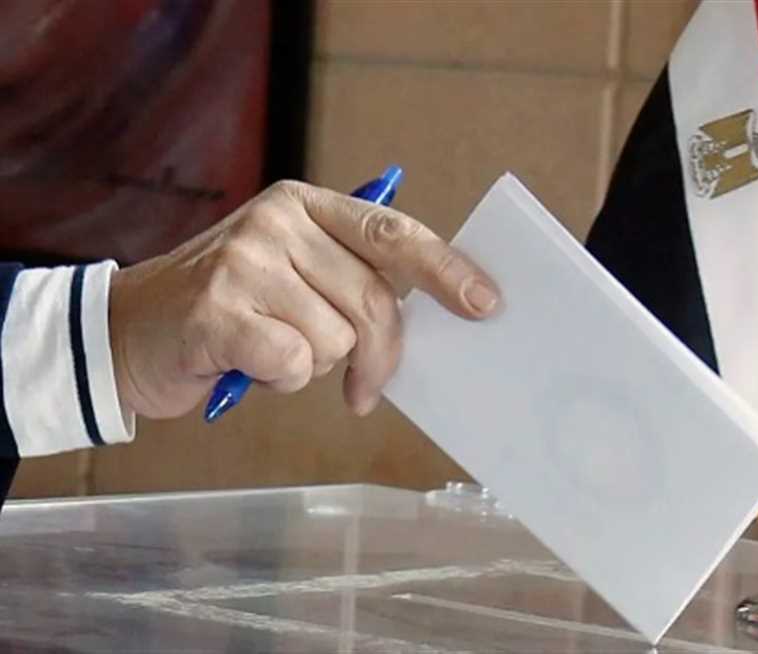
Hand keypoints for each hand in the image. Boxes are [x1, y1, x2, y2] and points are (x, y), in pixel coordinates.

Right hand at [108, 180, 499, 419]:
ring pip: (336, 338)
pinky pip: (294, 362)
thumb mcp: (293, 275)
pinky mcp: (218, 307)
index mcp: (306, 205)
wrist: (127, 331)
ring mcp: (246, 259)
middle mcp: (278, 221)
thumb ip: (352, 280)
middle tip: (365, 388)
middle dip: (379, 356)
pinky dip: (279, 379)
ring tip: (272, 350)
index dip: (445, 269)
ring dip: (314, 364)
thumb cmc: (229, 311)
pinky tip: (248, 364)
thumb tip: (431, 315)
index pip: (393, 233)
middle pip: (374, 300)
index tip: (484, 303)